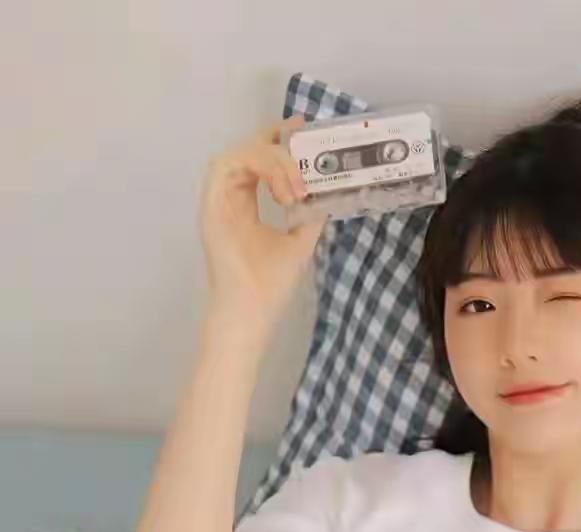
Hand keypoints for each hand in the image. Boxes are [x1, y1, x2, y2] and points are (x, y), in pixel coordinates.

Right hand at [197, 114, 324, 340]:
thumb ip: (310, 213)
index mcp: (245, 201)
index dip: (279, 138)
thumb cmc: (270, 284)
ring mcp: (219, 197)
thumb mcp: (300, 240)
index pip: (260, 156)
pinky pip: (230, 164)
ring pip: (244, 152)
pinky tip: (284, 193)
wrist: (252, 312)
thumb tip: (328, 190)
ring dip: (275, 162)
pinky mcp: (211, 202)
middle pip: (252, 147)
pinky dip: (261, 169)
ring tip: (298, 189)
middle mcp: (230, 194)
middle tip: (308, 155)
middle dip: (282, 145)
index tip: (304, 130)